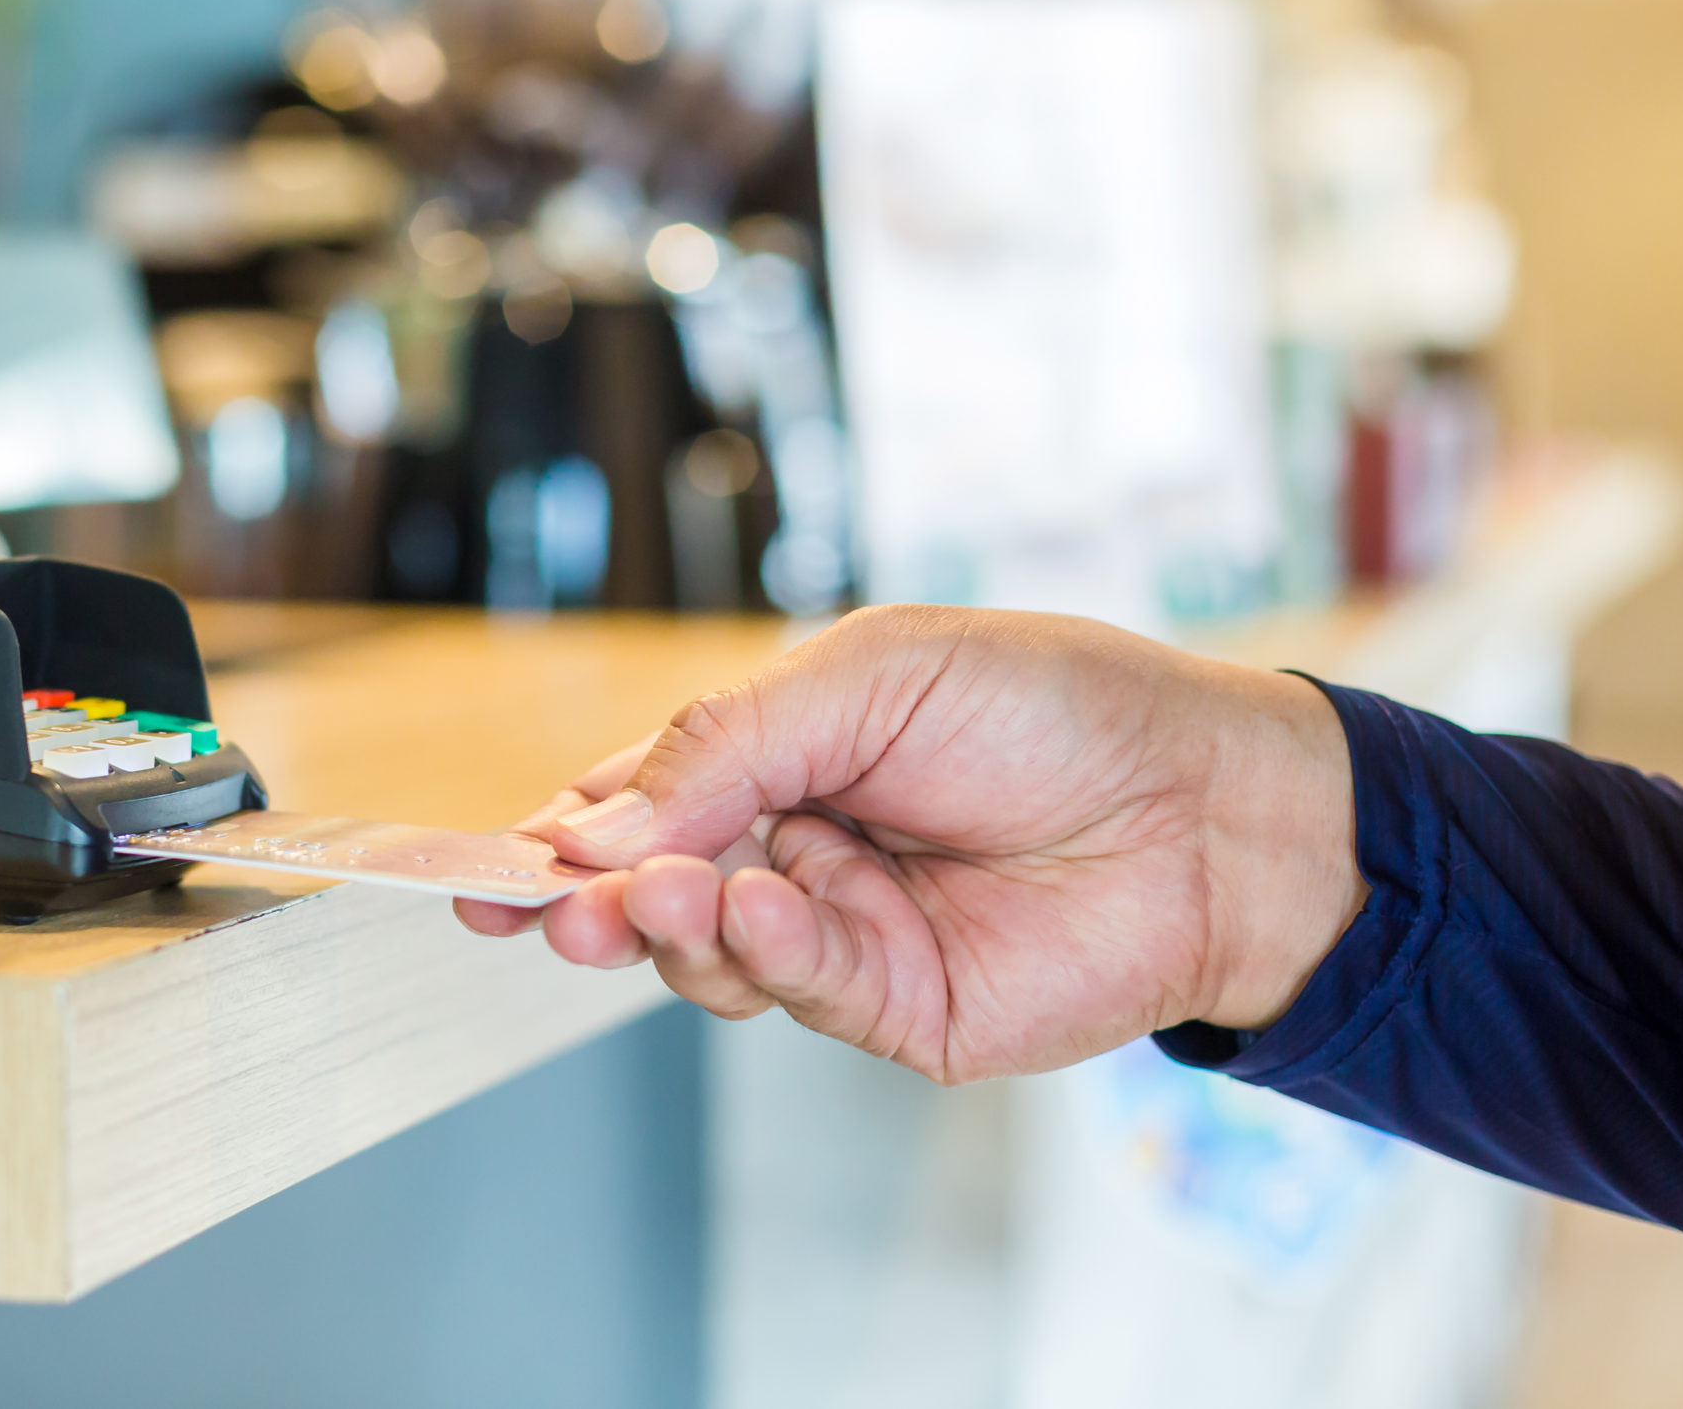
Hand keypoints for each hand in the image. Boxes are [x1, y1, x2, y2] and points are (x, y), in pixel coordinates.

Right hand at [458, 606, 1361, 1084]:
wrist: (1204, 804)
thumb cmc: (1050, 707)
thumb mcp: (869, 676)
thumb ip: (726, 743)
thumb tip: (598, 818)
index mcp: (771, 756)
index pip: (629, 799)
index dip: (551, 834)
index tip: (479, 868)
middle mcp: (786, 847)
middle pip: (641, 887)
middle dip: (581, 898)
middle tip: (538, 902)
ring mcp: (834, 931)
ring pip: (699, 950)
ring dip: (665, 921)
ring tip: (664, 890)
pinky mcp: (890, 1006)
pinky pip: (790, 984)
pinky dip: (761, 949)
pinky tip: (764, 905)